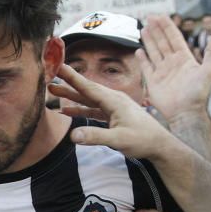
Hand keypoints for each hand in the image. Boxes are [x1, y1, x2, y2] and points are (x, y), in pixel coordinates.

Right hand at [50, 64, 175, 160]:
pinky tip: (68, 111)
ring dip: (72, 96)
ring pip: (88, 99)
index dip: (72, 77)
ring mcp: (114, 107)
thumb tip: (72, 135)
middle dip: (67, 83)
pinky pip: (93, 109)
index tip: (58, 66)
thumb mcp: (119, 140)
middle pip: (86, 90)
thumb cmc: (143, 140)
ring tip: (54, 91)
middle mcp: (113, 99)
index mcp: (114, 100)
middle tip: (50, 77)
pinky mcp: (114, 115)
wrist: (160, 145)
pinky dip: (80, 109)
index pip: (88, 86)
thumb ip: (95, 137)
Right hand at [139, 15, 210, 122]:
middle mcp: (172, 63)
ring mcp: (162, 72)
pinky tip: (139, 50)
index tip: (159, 16)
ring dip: (149, 40)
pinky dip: (142, 59)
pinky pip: (146, 68)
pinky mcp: (153, 82)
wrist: (186, 113)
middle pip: (162, 42)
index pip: (174, 37)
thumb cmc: (198, 94)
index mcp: (184, 58)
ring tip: (143, 29)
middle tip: (149, 17)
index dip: (167, 26)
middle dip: (156, 29)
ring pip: (153, 52)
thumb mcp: (208, 70)